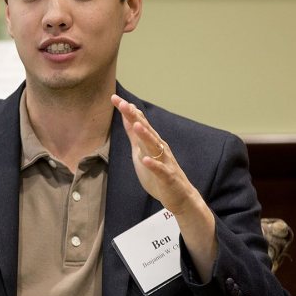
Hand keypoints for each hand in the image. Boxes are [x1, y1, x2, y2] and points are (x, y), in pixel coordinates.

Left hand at [111, 94, 217, 279]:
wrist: (180, 197)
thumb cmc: (159, 174)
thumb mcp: (142, 153)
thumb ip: (135, 136)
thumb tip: (127, 118)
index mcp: (152, 142)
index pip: (139, 123)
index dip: (128, 111)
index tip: (115, 98)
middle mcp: (159, 148)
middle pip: (146, 130)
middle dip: (135, 117)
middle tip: (124, 104)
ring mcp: (165, 162)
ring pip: (154, 146)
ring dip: (146, 136)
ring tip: (136, 125)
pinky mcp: (168, 177)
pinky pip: (160, 170)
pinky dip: (153, 165)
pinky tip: (145, 160)